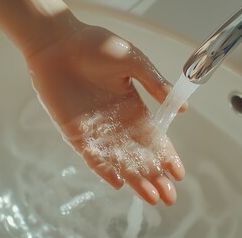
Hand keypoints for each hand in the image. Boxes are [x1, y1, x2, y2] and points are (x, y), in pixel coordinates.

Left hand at [26, 23, 186, 205]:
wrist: (58, 44)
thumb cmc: (96, 46)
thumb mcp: (133, 62)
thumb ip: (155, 84)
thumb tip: (183, 108)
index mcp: (133, 107)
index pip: (154, 137)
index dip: (166, 155)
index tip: (179, 172)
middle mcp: (117, 123)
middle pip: (140, 155)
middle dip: (155, 175)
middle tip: (170, 196)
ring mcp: (97, 130)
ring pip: (120, 161)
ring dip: (135, 179)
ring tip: (152, 198)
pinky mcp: (75, 133)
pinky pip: (92, 157)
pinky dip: (105, 170)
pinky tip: (119, 184)